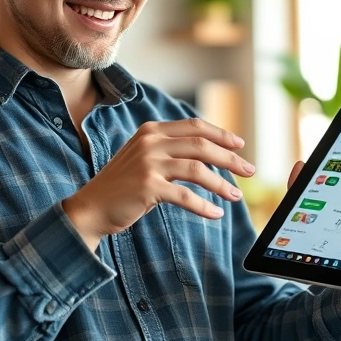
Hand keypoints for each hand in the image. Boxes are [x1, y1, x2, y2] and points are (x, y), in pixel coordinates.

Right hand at [64, 118, 254, 249]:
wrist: (90, 208)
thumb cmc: (122, 186)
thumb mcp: (144, 158)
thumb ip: (169, 150)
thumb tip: (209, 153)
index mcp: (151, 131)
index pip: (195, 126)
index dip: (221, 134)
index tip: (240, 145)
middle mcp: (150, 142)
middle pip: (201, 145)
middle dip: (230, 159)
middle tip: (250, 171)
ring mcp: (148, 163)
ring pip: (198, 168)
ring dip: (222, 184)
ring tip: (236, 196)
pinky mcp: (147, 186)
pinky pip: (185, 196)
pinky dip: (204, 205)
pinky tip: (216, 214)